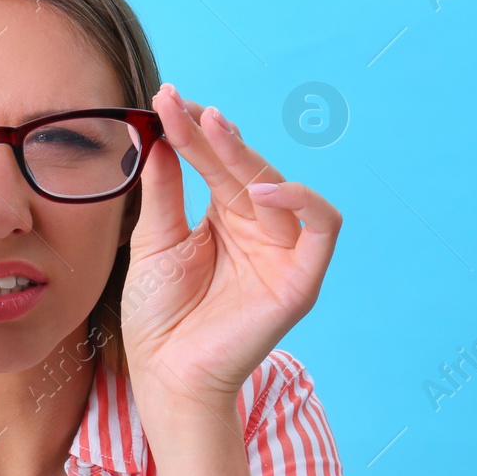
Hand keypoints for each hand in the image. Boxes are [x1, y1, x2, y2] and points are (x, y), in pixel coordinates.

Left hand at [121, 83, 341, 409]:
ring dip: (245, 155)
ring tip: (212, 131)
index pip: (217, 163)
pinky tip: (259, 190)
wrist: (164, 374)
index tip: (165, 100)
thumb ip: (162, 190)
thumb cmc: (157, 316)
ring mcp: (282, 252)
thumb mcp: (153, 241)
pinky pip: (323, 228)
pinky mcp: (301, 279)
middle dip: (213, 135)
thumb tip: (161, 135)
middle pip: (245, 168)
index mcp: (225, 219)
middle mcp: (259, 229)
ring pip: (280, 187)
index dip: (195, 132)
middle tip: (182, 106)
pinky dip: (301, 202)